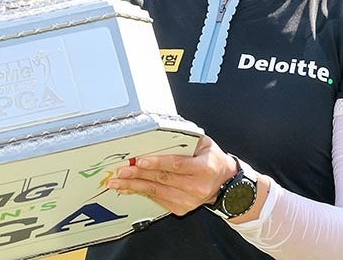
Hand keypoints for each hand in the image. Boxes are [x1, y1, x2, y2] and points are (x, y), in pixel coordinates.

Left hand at [106, 135, 237, 215]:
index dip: (157, 163)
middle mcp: (197, 187)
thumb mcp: (205, 144)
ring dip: (135, 186)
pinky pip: (157, 199)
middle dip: (139, 174)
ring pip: (157, 192)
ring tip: (118, 182)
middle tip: (122, 170)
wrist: (224, 184)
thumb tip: (162, 133)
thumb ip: (186, 139)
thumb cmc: (212, 161)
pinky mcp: (181, 208)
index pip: (177, 165)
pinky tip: (129, 188)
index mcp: (204, 168)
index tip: (140, 161)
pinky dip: (141, 193)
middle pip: (163, 179)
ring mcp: (189, 200)